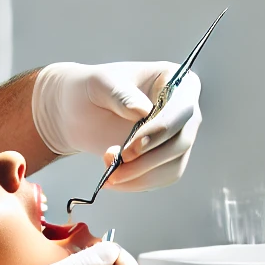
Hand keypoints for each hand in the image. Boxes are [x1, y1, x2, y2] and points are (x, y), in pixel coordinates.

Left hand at [31, 61, 202, 190]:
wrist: (80, 110)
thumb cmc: (92, 89)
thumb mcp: (100, 83)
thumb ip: (121, 94)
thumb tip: (142, 110)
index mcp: (176, 81)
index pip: (182, 108)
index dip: (160, 130)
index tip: (132, 147)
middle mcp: (184, 110)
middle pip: (182, 141)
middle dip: (148, 159)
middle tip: (115, 164)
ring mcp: (178, 136)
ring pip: (174, 165)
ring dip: (141, 175)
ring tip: (109, 172)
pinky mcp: (166, 158)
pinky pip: (162, 177)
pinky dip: (138, 183)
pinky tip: (114, 178)